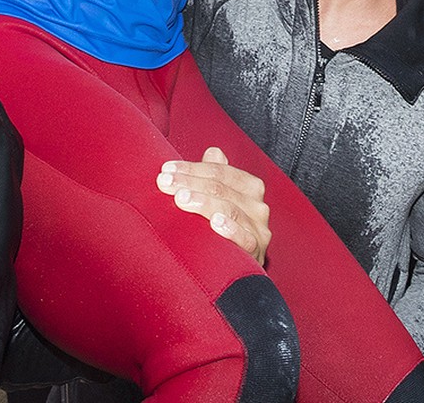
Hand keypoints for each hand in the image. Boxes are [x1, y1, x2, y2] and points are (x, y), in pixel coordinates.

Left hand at [158, 147, 270, 266]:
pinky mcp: (257, 252)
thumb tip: (213, 152)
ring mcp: (259, 229)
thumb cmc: (229, 229)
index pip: (220, 171)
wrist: (244, 271)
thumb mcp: (221, 199)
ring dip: (204, 202)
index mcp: (249, 187)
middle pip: (221, 188)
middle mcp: (257, 205)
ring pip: (231, 209)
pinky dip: (231, 230)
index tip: (166, 170)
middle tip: (165, 182)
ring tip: (181, 198)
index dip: (192, 168)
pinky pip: (245, 239)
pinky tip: (215, 223)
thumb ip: (217, 175)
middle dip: (190, 182)